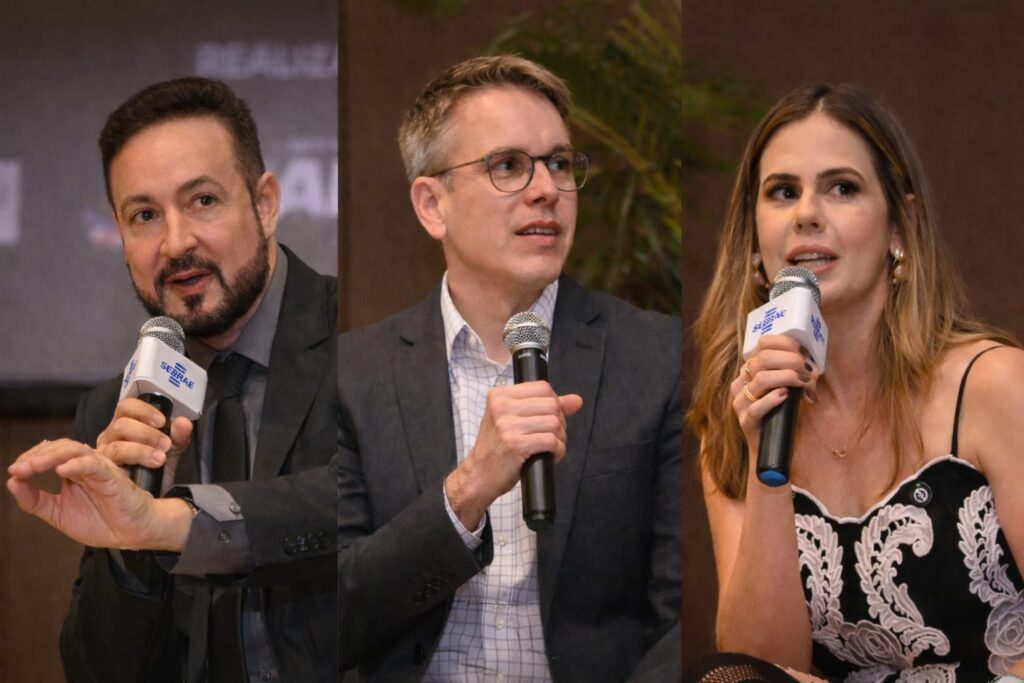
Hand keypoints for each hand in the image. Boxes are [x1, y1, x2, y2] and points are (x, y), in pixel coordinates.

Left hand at [6, 439, 192, 550]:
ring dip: (50, 456)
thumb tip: (11, 482)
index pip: (50, 452)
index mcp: (74, 469)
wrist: (129, 535)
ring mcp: (100, 468)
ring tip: (31, 468)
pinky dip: (77, 464)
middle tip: (18, 469)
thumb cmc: (100, 521)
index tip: (14, 471)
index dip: (31, 458)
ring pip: (74, 450)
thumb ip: (35, 500)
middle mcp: (86, 464)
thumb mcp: (58, 513)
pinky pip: (94, 465)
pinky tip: (61, 470)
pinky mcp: (113, 477)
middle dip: (36, 456)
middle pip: (60, 446)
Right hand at [97, 397, 192, 493]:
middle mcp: (111, 435)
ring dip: (141, 451)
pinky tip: (141, 468)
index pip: (127, 407)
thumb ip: (178, 434)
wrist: (152, 490)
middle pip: (121, 425)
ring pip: (117, 447)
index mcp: (125, 422)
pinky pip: (108, 467)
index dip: (143, 411)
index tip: (161, 421)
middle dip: (147, 434)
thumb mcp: (171, 447)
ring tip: (159, 459)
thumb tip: (184, 423)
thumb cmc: (156, 462)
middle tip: (165, 444)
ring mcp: (104, 453)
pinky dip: (129, 465)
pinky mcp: (103, 472)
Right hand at [445, 381, 583, 527]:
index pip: (543, 388)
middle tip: (552, 437)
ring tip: (550, 448)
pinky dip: (558, 451)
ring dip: (560, 439)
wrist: (478, 476)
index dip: (555, 404)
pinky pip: (551, 441)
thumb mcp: (514, 420)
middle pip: (551, 405)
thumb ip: (545, 407)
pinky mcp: (514, 444)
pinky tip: (550, 456)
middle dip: (560, 423)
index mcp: (500, 395)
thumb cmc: (498, 448)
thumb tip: (577, 400)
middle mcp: (501, 406)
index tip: (549, 420)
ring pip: (554, 423)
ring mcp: (507, 425)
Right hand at [731, 335, 817, 453]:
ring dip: (788, 378)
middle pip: (762, 360)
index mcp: (749, 371)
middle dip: (791, 361)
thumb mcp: (786, 389)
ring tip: (805, 383)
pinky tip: (786, 396)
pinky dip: (773, 399)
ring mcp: (740, 402)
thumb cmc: (781, 415)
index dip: (784, 344)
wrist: (770, 449)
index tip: (804, 352)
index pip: (762, 344)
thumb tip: (811, 362)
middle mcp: (741, 383)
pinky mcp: (745, 421)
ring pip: (761, 380)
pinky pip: (757, 407)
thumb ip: (792, 373)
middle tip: (809, 370)